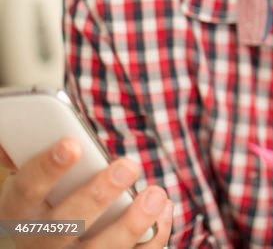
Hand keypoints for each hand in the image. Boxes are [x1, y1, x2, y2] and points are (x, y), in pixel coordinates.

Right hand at [0, 139, 172, 247]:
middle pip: (66, 224)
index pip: (28, 188)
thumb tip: (39, 123)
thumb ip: (35, 153)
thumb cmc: (49, 195)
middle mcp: (42, 242)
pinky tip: (164, 209)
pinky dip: (154, 236)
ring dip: (132, 223)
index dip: (49, 167)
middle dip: (98, 195)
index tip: (72, 144)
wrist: (51, 242)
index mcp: (20, 211)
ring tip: (156, 194)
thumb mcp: (34, 178)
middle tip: (128, 166)